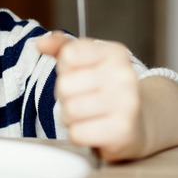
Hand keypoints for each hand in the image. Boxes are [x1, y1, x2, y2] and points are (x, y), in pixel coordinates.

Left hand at [37, 32, 145, 160]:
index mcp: (115, 53)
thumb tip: (40, 43)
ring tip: (87, 114)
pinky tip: (93, 129)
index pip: (69, 55)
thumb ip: (62, 47)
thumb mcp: (87, 61)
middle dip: (66, 96)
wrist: (137, 123)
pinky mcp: (122, 131)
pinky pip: (77, 133)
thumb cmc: (105, 89)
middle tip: (83, 98)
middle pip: (65, 85)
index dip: (65, 68)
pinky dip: (79, 134)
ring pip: (70, 110)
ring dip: (70, 116)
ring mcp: (127, 104)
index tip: (80, 74)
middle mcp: (124, 75)